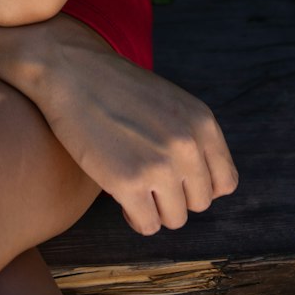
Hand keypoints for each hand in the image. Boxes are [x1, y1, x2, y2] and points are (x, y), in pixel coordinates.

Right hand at [22, 19, 238, 235]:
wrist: (69, 70)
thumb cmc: (115, 87)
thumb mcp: (169, 102)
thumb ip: (192, 137)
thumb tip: (206, 188)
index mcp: (202, 122)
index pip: (224, 182)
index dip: (198, 185)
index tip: (175, 177)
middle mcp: (187, 144)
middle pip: (199, 203)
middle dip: (174, 196)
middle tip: (148, 178)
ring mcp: (159, 165)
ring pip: (174, 218)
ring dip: (154, 208)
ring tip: (133, 186)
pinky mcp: (128, 182)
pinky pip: (146, 225)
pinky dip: (133, 216)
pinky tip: (119, 194)